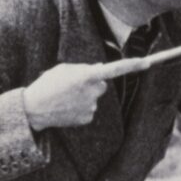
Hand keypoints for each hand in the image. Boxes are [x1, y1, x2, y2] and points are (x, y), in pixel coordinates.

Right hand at [23, 58, 149, 130]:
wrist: (33, 109)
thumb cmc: (48, 84)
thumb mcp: (65, 69)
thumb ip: (85, 68)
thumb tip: (101, 69)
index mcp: (87, 75)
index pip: (116, 68)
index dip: (133, 65)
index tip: (147, 62)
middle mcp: (93, 91)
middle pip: (102, 83)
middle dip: (92, 83)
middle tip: (73, 85)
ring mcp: (91, 106)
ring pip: (94, 97)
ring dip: (84, 95)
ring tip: (66, 97)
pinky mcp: (88, 118)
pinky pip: (89, 108)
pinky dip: (80, 107)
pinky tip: (67, 107)